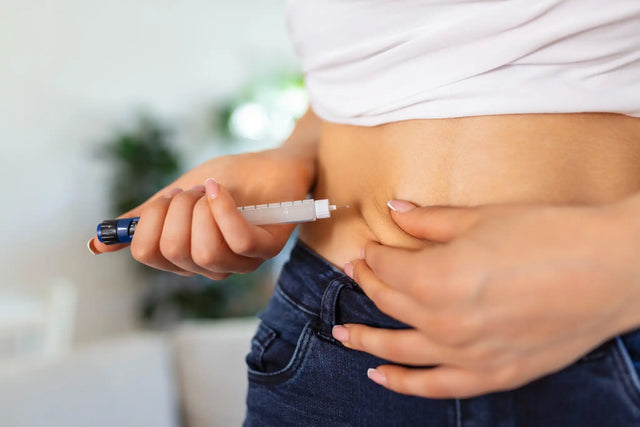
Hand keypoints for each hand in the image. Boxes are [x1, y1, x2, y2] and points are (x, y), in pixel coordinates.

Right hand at [88, 148, 314, 279]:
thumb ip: (145, 220)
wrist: (273, 161)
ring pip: (204, 252)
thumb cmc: (230, 179)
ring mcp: (241, 262)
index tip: (165, 198)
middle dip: (176, 209)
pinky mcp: (267, 248)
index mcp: (186, 256)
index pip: (148, 254)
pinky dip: (222, 210)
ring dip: (201, 209)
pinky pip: (237, 241)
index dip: (149, 220)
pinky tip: (220, 190)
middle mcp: (212, 267)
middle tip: (192, 192)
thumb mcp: (178, 196)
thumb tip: (97, 244)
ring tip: (211, 190)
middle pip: (172, 252)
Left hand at [333, 199, 639, 397]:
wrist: (612, 270)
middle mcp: (443, 321)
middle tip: (355, 272)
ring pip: (399, 349)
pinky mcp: (493, 374)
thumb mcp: (482, 218)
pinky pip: (435, 386)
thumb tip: (396, 210)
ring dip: (365, 339)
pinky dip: (403, 383)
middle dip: (367, 283)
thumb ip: (430, 221)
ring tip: (342, 334)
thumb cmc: (550, 236)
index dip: (373, 253)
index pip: (386, 266)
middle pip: (388, 302)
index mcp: (435, 278)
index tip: (368, 246)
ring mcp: (466, 353)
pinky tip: (381, 375)